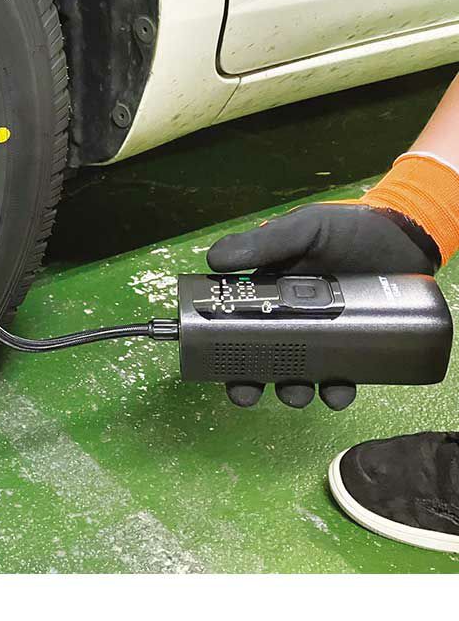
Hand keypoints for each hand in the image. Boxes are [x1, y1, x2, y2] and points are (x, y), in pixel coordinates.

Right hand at [205, 203, 439, 409]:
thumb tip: (213, 261)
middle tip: (249, 391)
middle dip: (250, 381)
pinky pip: (340, 378)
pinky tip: (338, 392)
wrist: (407, 237)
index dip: (220, 344)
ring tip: (298, 393)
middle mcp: (291, 317)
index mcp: (269, 291)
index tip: (212, 361)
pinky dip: (336, 392)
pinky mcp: (354, 348)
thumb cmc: (350, 228)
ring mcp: (323, 335)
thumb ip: (265, 242)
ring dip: (292, 391)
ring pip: (298, 374)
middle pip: (260, 358)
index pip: (235, 321)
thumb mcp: (306, 229)